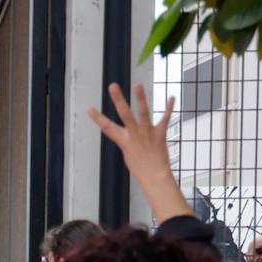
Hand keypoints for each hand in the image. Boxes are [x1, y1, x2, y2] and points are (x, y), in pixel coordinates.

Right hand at [88, 83, 190, 223]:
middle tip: (113, 86)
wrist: (155, 176)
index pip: (107, 128)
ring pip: (143, 112)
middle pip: (124, 114)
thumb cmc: (141, 169)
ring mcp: (147, 133)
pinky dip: (169, 108)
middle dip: (118, 100)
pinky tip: (172, 97)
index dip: (97, 118)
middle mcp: (134, 134)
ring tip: (137, 85)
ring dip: (140, 98)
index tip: (89, 109)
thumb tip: (127, 133)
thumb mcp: (128, 155)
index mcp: (124, 141)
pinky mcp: (160, 133)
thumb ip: (127, 141)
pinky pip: (165, 118)